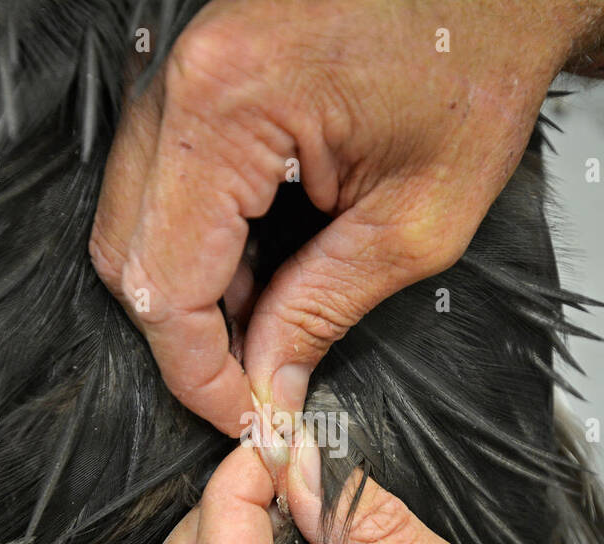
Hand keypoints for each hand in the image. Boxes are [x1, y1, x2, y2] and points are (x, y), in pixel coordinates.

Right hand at [89, 0, 595, 435]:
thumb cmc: (475, 67)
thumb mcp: (417, 221)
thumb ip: (324, 311)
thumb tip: (266, 384)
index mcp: (228, 105)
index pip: (165, 282)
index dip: (198, 372)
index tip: (243, 415)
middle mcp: (181, 79)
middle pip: (128, 255)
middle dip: (188, 337)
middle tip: (257, 380)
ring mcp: (177, 70)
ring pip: (135, 223)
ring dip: (192, 291)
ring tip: (272, 316)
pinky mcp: (195, 76)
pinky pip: (161, 184)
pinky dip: (200, 243)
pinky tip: (261, 264)